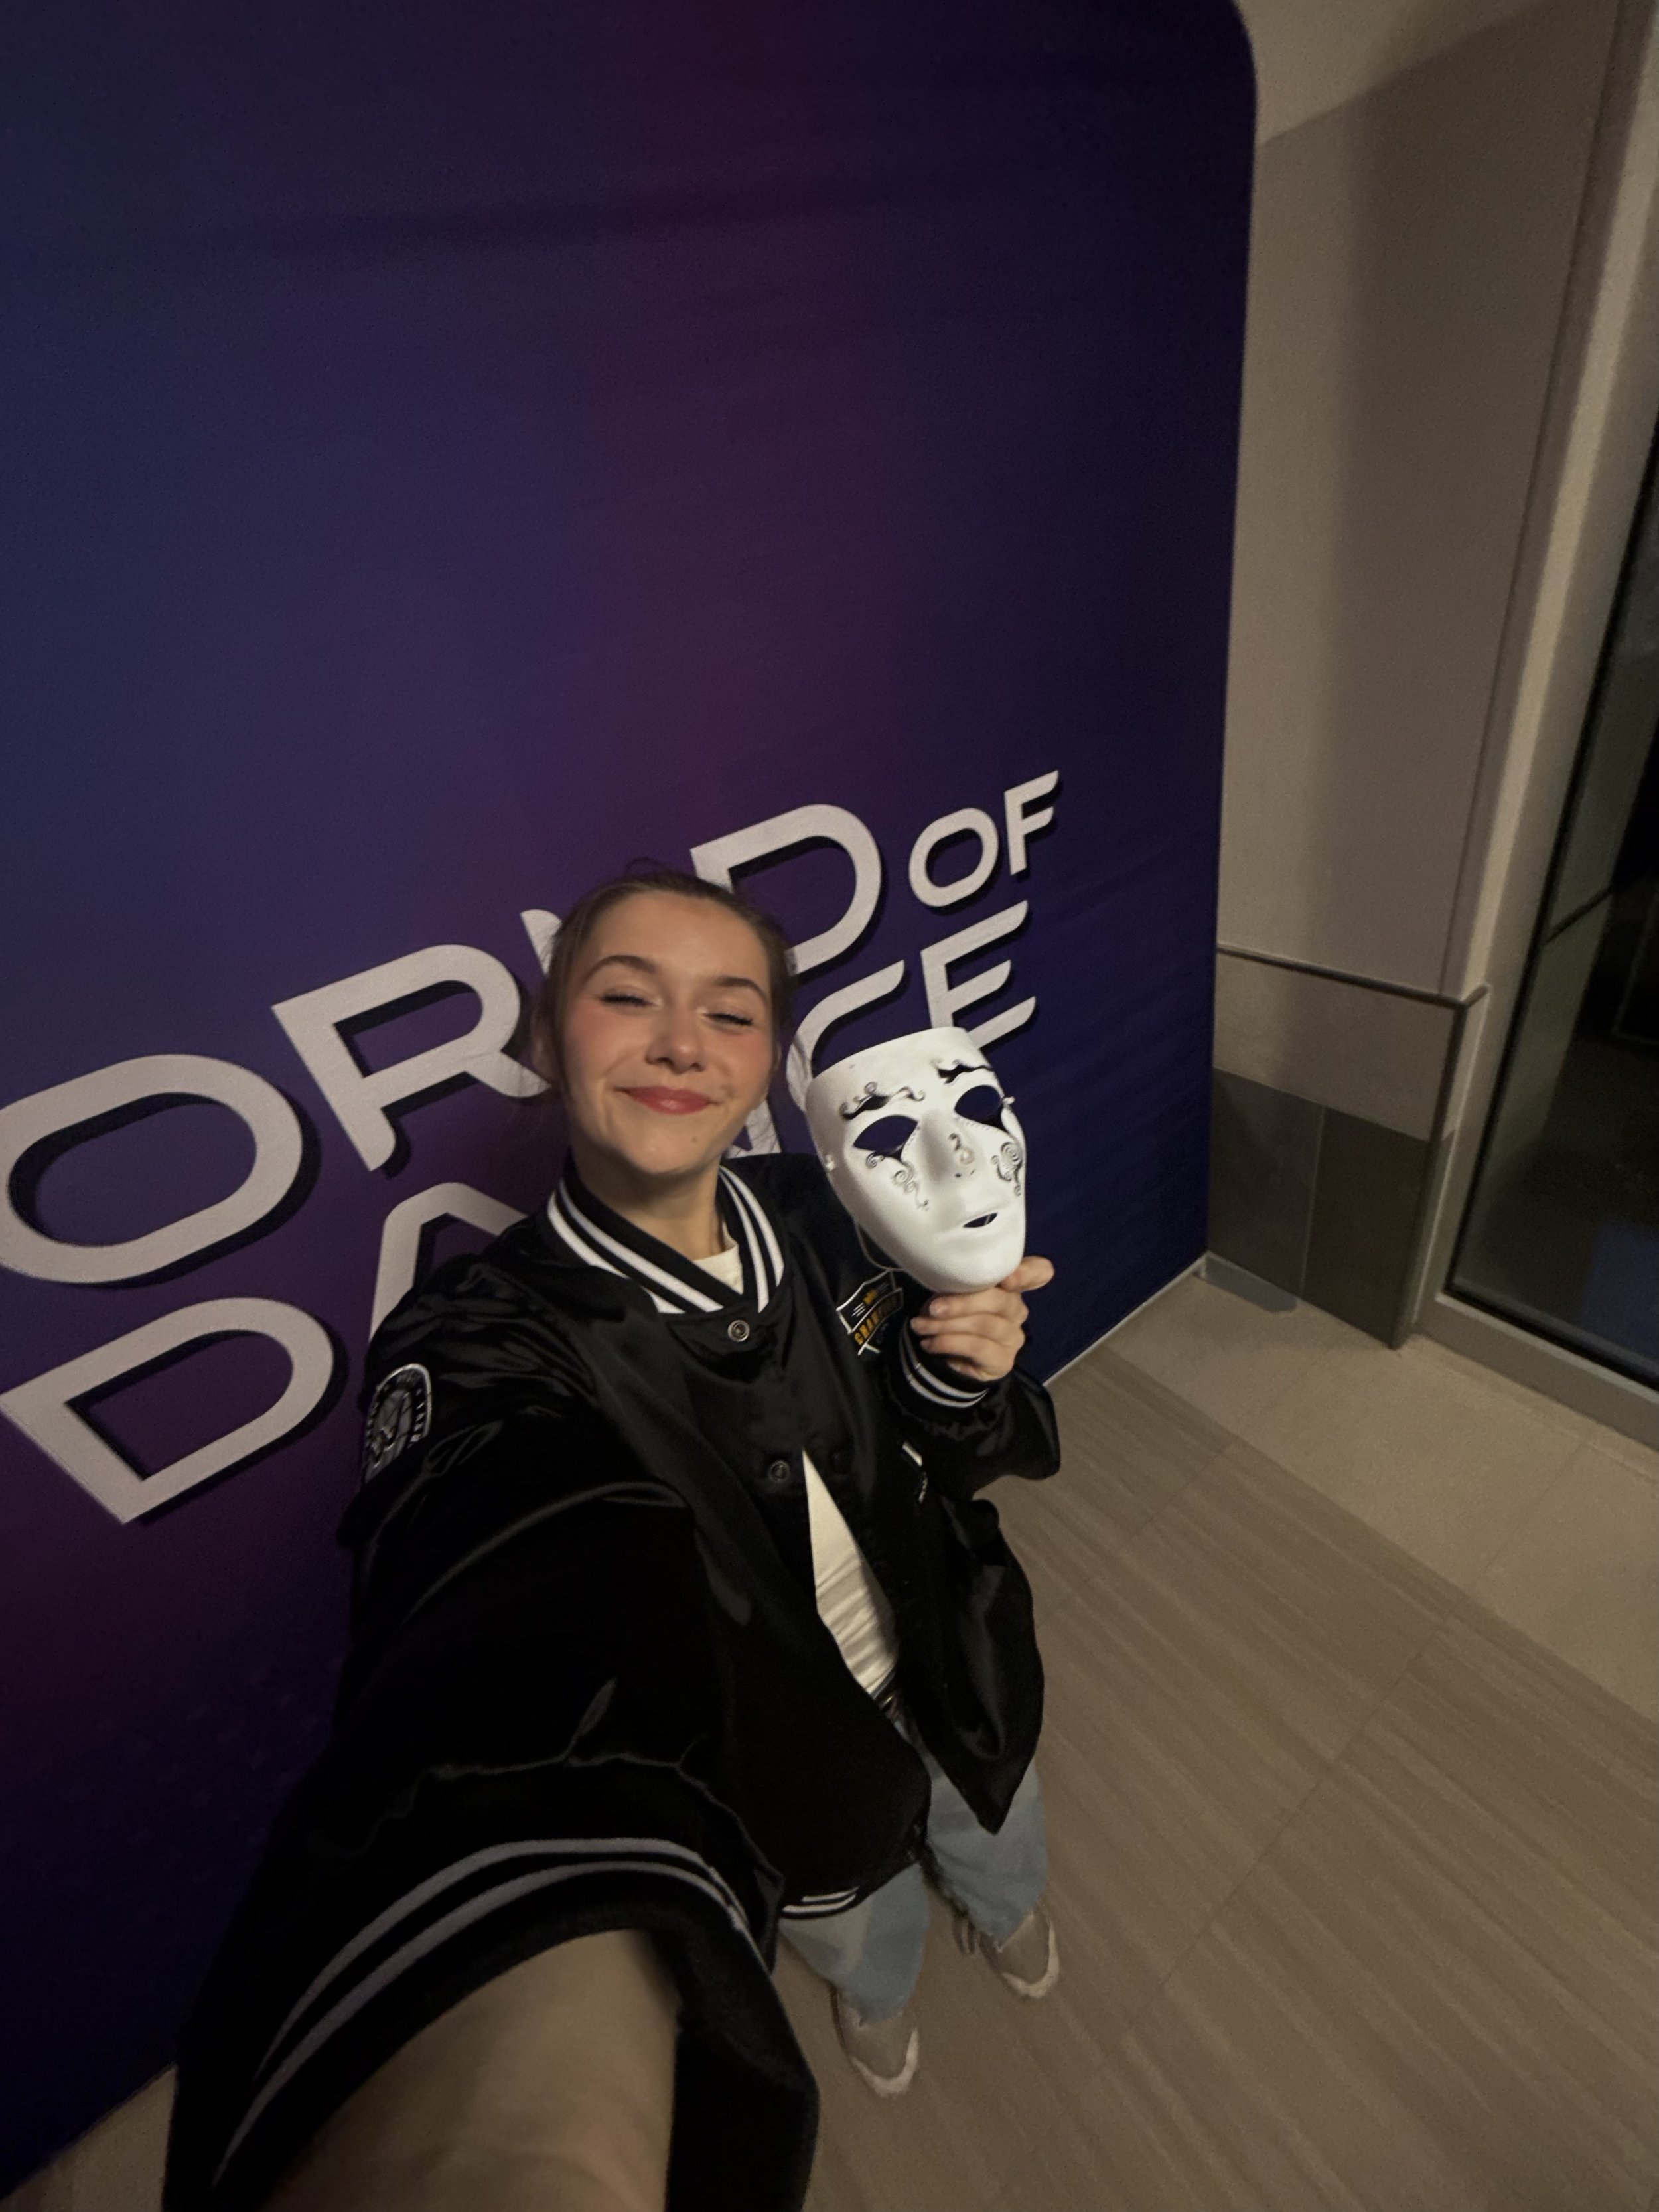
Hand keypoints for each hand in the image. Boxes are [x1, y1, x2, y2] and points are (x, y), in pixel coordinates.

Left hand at [908, 1256, 1054, 1384]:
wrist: (953, 1359)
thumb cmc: (955, 1315)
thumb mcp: (954, 1293)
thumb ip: (958, 1282)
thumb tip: (939, 1276)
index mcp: (1011, 1285)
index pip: (1038, 1272)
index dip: (1027, 1273)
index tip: (1008, 1278)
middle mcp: (1017, 1309)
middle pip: (1001, 1300)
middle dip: (963, 1303)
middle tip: (932, 1308)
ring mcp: (1013, 1336)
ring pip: (985, 1325)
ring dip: (947, 1325)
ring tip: (921, 1326)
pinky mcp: (1003, 1360)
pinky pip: (977, 1347)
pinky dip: (948, 1343)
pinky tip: (930, 1343)